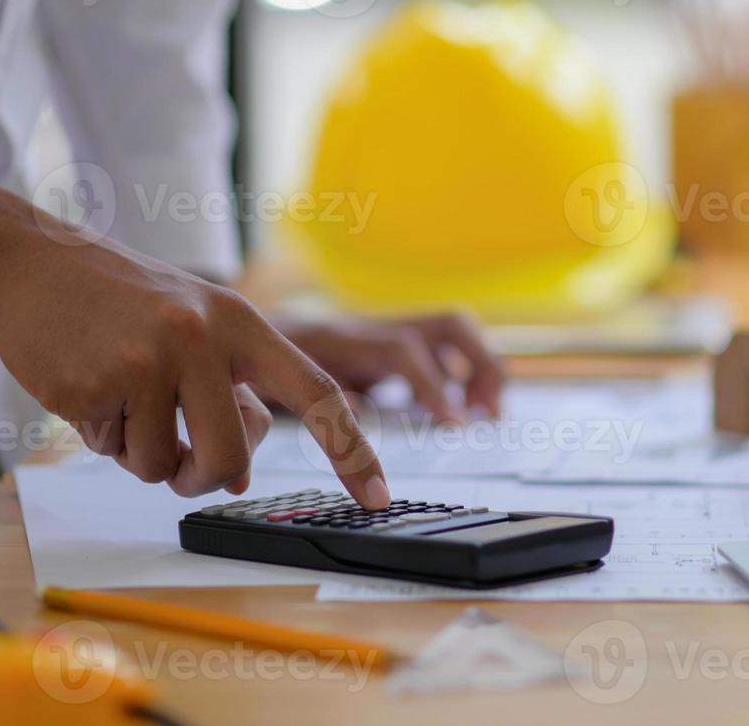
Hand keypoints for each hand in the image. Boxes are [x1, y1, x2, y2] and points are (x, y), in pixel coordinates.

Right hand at [0, 166, 389, 506]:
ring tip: (121, 396)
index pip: (316, 390)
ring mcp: (146, 361)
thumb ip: (226, 389)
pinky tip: (85, 386)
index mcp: (238, 321)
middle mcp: (201, 338)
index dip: (352, 449)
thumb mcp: (192, 324)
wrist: (26, 262)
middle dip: (205, 477)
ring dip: (142, 452)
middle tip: (183, 462)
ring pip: (164, 467)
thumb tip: (234, 475)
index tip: (380, 496)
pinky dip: (100, 436)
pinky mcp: (94, 386)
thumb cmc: (117, 300)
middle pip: (231, 459)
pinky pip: (112, 452)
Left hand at [278, 313, 504, 422]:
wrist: (258, 328)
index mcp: (345, 338)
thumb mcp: (282, 387)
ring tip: (484, 413)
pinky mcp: (393, 344)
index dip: (432, 386)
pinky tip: (455, 413)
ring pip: (453, 333)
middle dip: (481, 363)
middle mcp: (375, 327)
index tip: (454, 425)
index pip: (402, 351)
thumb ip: (319, 400)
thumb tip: (360, 414)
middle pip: (450, 323)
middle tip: (490, 412)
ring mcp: (388, 331)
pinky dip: (457, 381)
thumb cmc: (267, 363)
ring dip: (479, 370)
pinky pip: (439, 354)